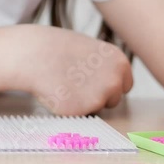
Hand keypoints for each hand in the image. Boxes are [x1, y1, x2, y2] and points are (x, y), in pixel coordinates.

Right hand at [16, 25, 132, 114]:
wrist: (37, 54)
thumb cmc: (61, 49)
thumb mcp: (94, 51)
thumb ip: (107, 67)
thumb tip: (112, 81)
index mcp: (120, 63)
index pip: (125, 85)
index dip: (110, 85)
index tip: (96, 82)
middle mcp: (115, 80)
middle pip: (114, 99)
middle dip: (99, 95)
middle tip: (78, 82)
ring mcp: (100, 96)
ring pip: (97, 108)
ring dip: (85, 102)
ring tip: (68, 85)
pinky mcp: (84, 110)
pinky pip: (81, 114)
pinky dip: (72, 107)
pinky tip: (61, 92)